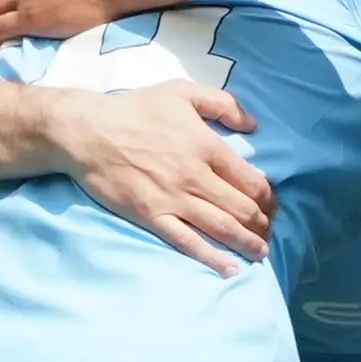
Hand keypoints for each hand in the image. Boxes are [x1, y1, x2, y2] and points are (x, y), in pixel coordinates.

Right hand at [42, 80, 268, 272]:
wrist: (88, 131)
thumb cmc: (135, 109)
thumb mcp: (182, 92)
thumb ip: (222, 103)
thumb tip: (254, 124)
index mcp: (207, 147)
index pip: (251, 181)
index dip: (268, 198)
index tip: (272, 206)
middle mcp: (195, 176)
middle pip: (242, 208)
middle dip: (262, 224)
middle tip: (268, 232)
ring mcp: (174, 199)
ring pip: (222, 228)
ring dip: (247, 244)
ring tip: (260, 253)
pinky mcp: (152, 216)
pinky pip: (188, 242)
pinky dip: (212, 258)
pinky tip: (230, 269)